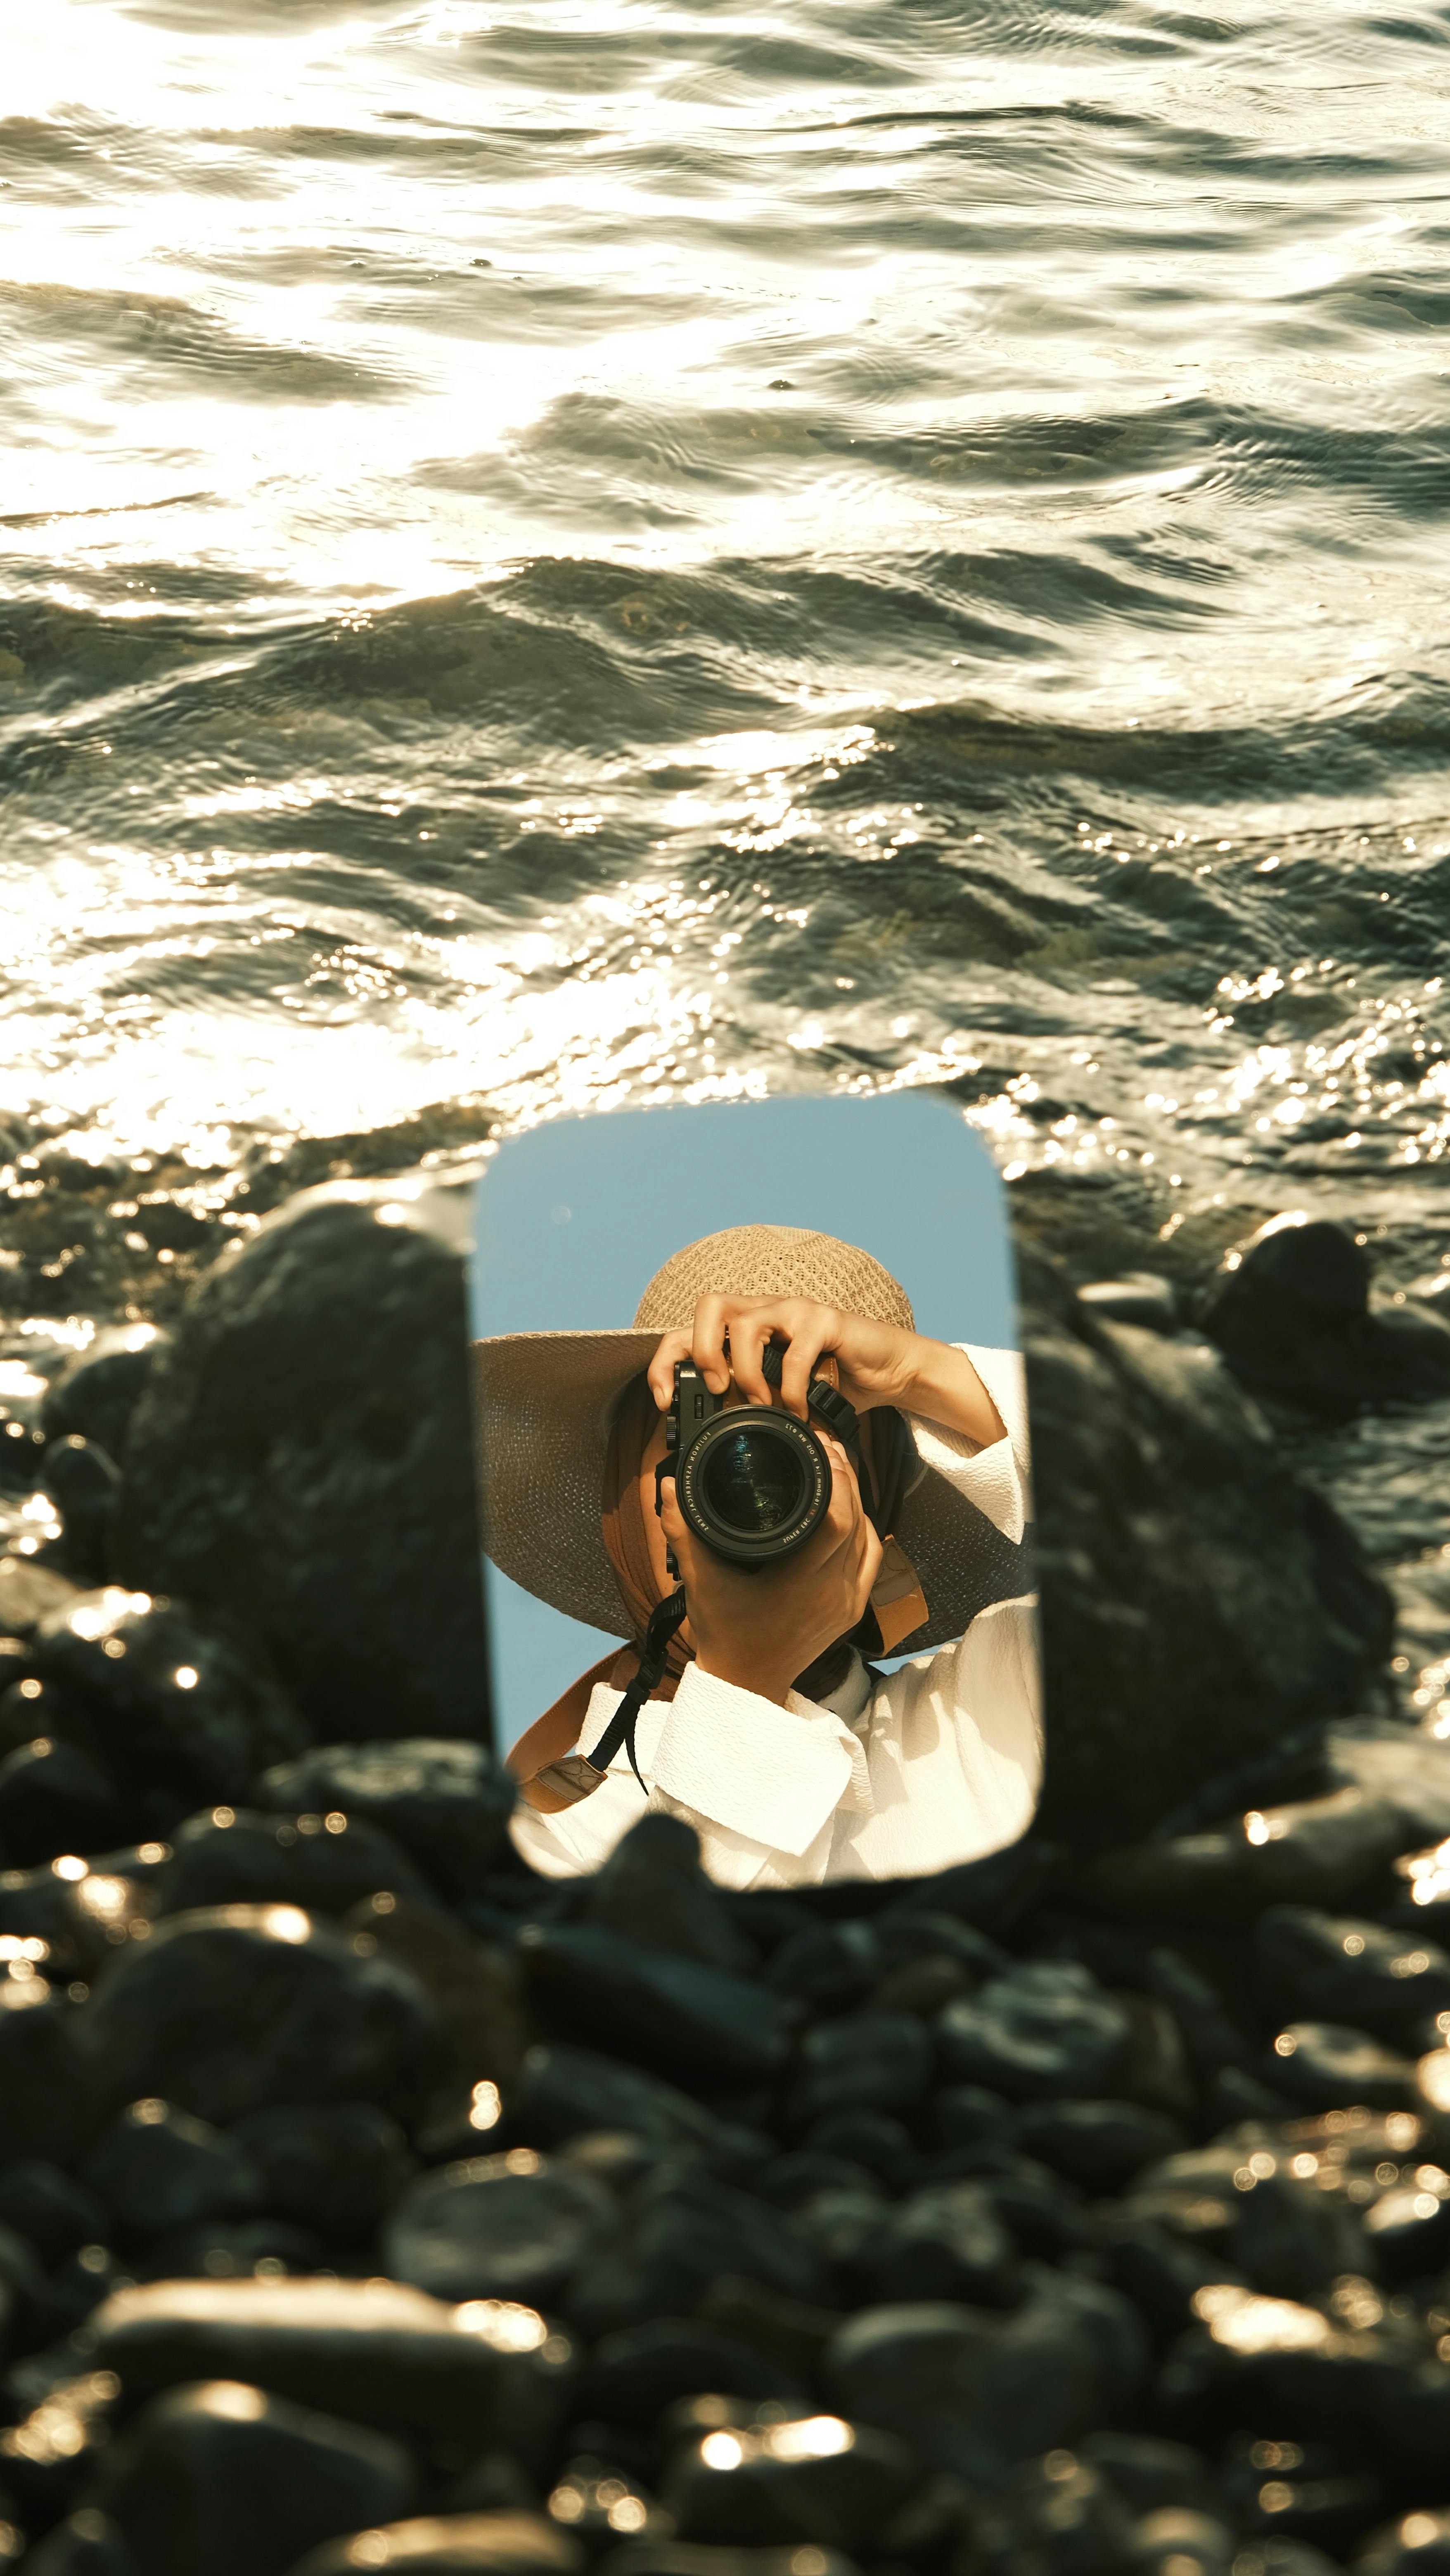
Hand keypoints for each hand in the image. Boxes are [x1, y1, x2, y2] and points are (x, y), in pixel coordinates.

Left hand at [646, 1293, 917, 1420]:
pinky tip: (800, 1412)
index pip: (689, 1329)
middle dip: (701, 1350)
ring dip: (746, 1371)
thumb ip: (748, 1402)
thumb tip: (709, 1438)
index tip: (666, 1400)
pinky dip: (792, 1389)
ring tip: (761, 1405)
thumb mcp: (779, 1394)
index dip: (667, 1361)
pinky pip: (796, 1352)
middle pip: (710, 1306)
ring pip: (746, 1323)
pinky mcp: (826, 1320)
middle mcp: (765, 1310)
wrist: (887, 1369)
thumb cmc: (829, 1381)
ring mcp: (795, 1311)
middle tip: (717, 1390)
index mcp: (746, 1327)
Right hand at [659, 1434, 883, 1706]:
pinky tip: (851, 1512)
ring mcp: (847, 1604)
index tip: (820, 1446)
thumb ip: (683, 1532)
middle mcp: (833, 1593)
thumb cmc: (725, 1636)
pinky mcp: (851, 1611)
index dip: (836, 1476)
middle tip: (827, 1446)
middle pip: (858, 1521)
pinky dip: (864, 1531)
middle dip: (847, 1478)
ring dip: (858, 1501)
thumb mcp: (699, 1583)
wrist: (746, 1685)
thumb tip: (669, 1488)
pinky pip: (871, 1560)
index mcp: (801, 1584)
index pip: (837, 1519)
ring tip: (838, 1470)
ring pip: (869, 1538)